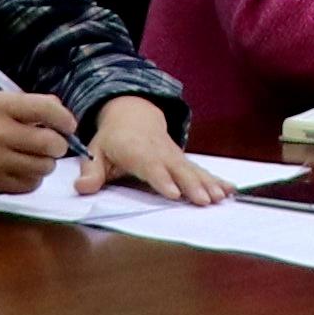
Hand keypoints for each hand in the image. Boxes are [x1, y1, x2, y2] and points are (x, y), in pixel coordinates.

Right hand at [0, 91, 77, 194]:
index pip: (47, 110)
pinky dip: (31, 179)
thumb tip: (62, 113)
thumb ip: (31, 106)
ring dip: (45, 164)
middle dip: (58, 146)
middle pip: (51, 144)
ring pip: (44, 167)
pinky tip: (20, 170)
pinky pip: (31, 184)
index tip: (68, 126)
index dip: (65, 120)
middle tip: (52, 145)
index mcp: (0, 106)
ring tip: (32, 157)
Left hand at [78, 97, 236, 204]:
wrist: (133, 114)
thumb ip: (91, 171)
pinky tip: (230, 190)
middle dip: (192, 185)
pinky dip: (217, 179)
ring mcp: (175, 156)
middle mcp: (160, 152)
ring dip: (208, 183)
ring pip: (193, 170)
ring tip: (220, 197)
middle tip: (205, 200)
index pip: (150, 166)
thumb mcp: (95, 151)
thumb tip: (82, 187)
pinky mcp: (184, 161)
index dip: (162, 179)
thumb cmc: (113, 139)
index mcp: (136, 149)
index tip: (174, 193)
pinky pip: (201, 170)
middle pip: (178, 169)